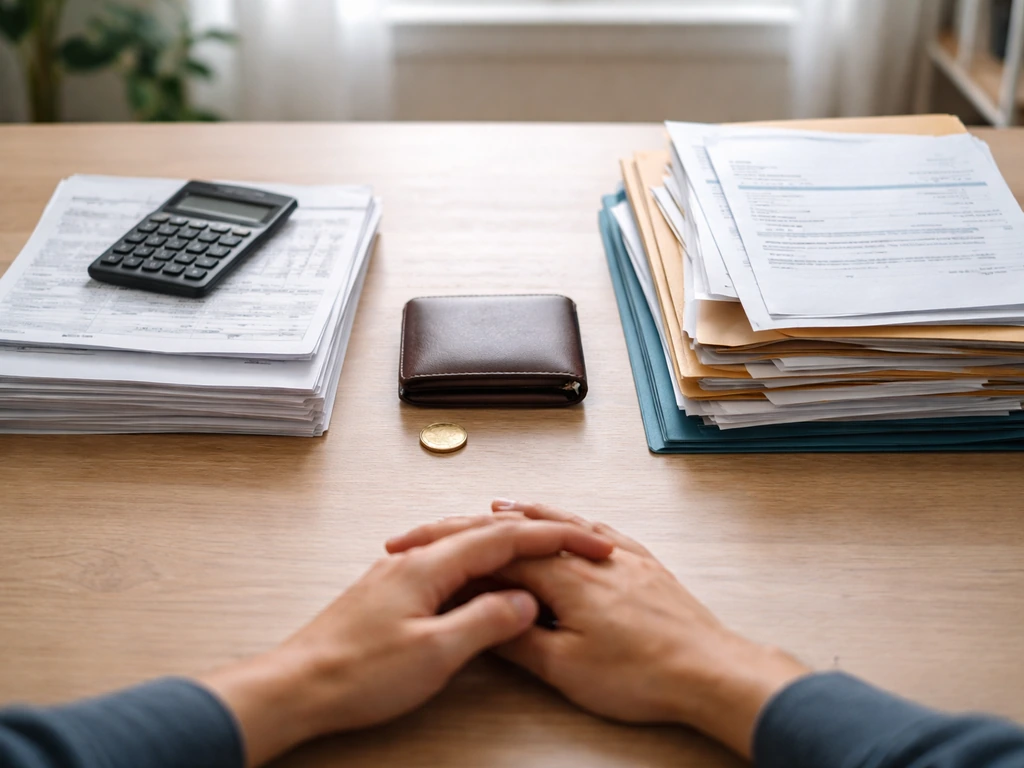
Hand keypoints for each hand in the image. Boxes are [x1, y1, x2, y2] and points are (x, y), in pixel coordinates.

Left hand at [200, 518, 613, 766]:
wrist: (297, 687)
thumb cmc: (355, 673)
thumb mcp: (435, 654)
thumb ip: (485, 621)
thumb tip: (523, 600)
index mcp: (429, 565)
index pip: (505, 537)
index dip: (554, 538)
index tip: (589, 542)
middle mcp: (413, 559)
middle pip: (486, 532)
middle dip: (537, 535)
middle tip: (575, 542)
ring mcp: (399, 573)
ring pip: (465, 546)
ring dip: (508, 547)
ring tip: (541, 553)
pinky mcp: (390, 593)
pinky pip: (447, 565)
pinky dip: (480, 566)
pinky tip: (484, 581)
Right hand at [387, 500, 809, 757]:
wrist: (710, 671)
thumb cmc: (644, 674)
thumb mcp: (566, 669)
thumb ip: (520, 641)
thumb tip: (485, 621)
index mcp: (568, 577)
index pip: (500, 555)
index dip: (460, 553)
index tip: (432, 551)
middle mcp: (593, 556)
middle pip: (528, 530)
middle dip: (487, 525)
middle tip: (458, 521)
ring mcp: (622, 556)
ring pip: (565, 523)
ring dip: (530, 514)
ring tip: (505, 507)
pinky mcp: (644, 565)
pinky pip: (599, 530)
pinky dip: (574, 522)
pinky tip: (574, 524)